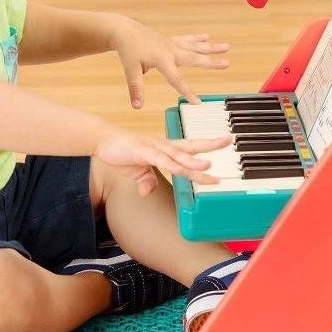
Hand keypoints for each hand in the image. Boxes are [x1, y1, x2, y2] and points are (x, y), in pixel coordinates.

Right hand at [93, 128, 229, 195]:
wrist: (103, 140)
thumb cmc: (122, 152)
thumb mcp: (137, 172)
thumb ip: (145, 181)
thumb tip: (148, 191)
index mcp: (165, 149)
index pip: (191, 148)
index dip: (207, 148)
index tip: (223, 147)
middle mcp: (164, 146)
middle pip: (191, 146)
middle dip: (210, 145)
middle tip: (228, 140)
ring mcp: (154, 148)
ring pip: (178, 155)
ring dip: (192, 162)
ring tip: (208, 166)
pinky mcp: (143, 152)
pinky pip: (160, 161)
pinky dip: (171, 165)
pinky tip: (181, 170)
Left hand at [110, 17, 229, 107]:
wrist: (124, 30)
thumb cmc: (128, 50)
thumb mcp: (130, 70)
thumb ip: (135, 88)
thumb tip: (137, 106)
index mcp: (162, 59)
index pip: (176, 79)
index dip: (187, 92)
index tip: (198, 102)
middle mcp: (170, 50)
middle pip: (194, 58)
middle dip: (211, 62)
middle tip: (227, 63)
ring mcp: (171, 44)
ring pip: (195, 46)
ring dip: (210, 47)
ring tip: (226, 46)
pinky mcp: (170, 40)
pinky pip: (187, 39)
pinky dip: (197, 38)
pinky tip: (207, 37)